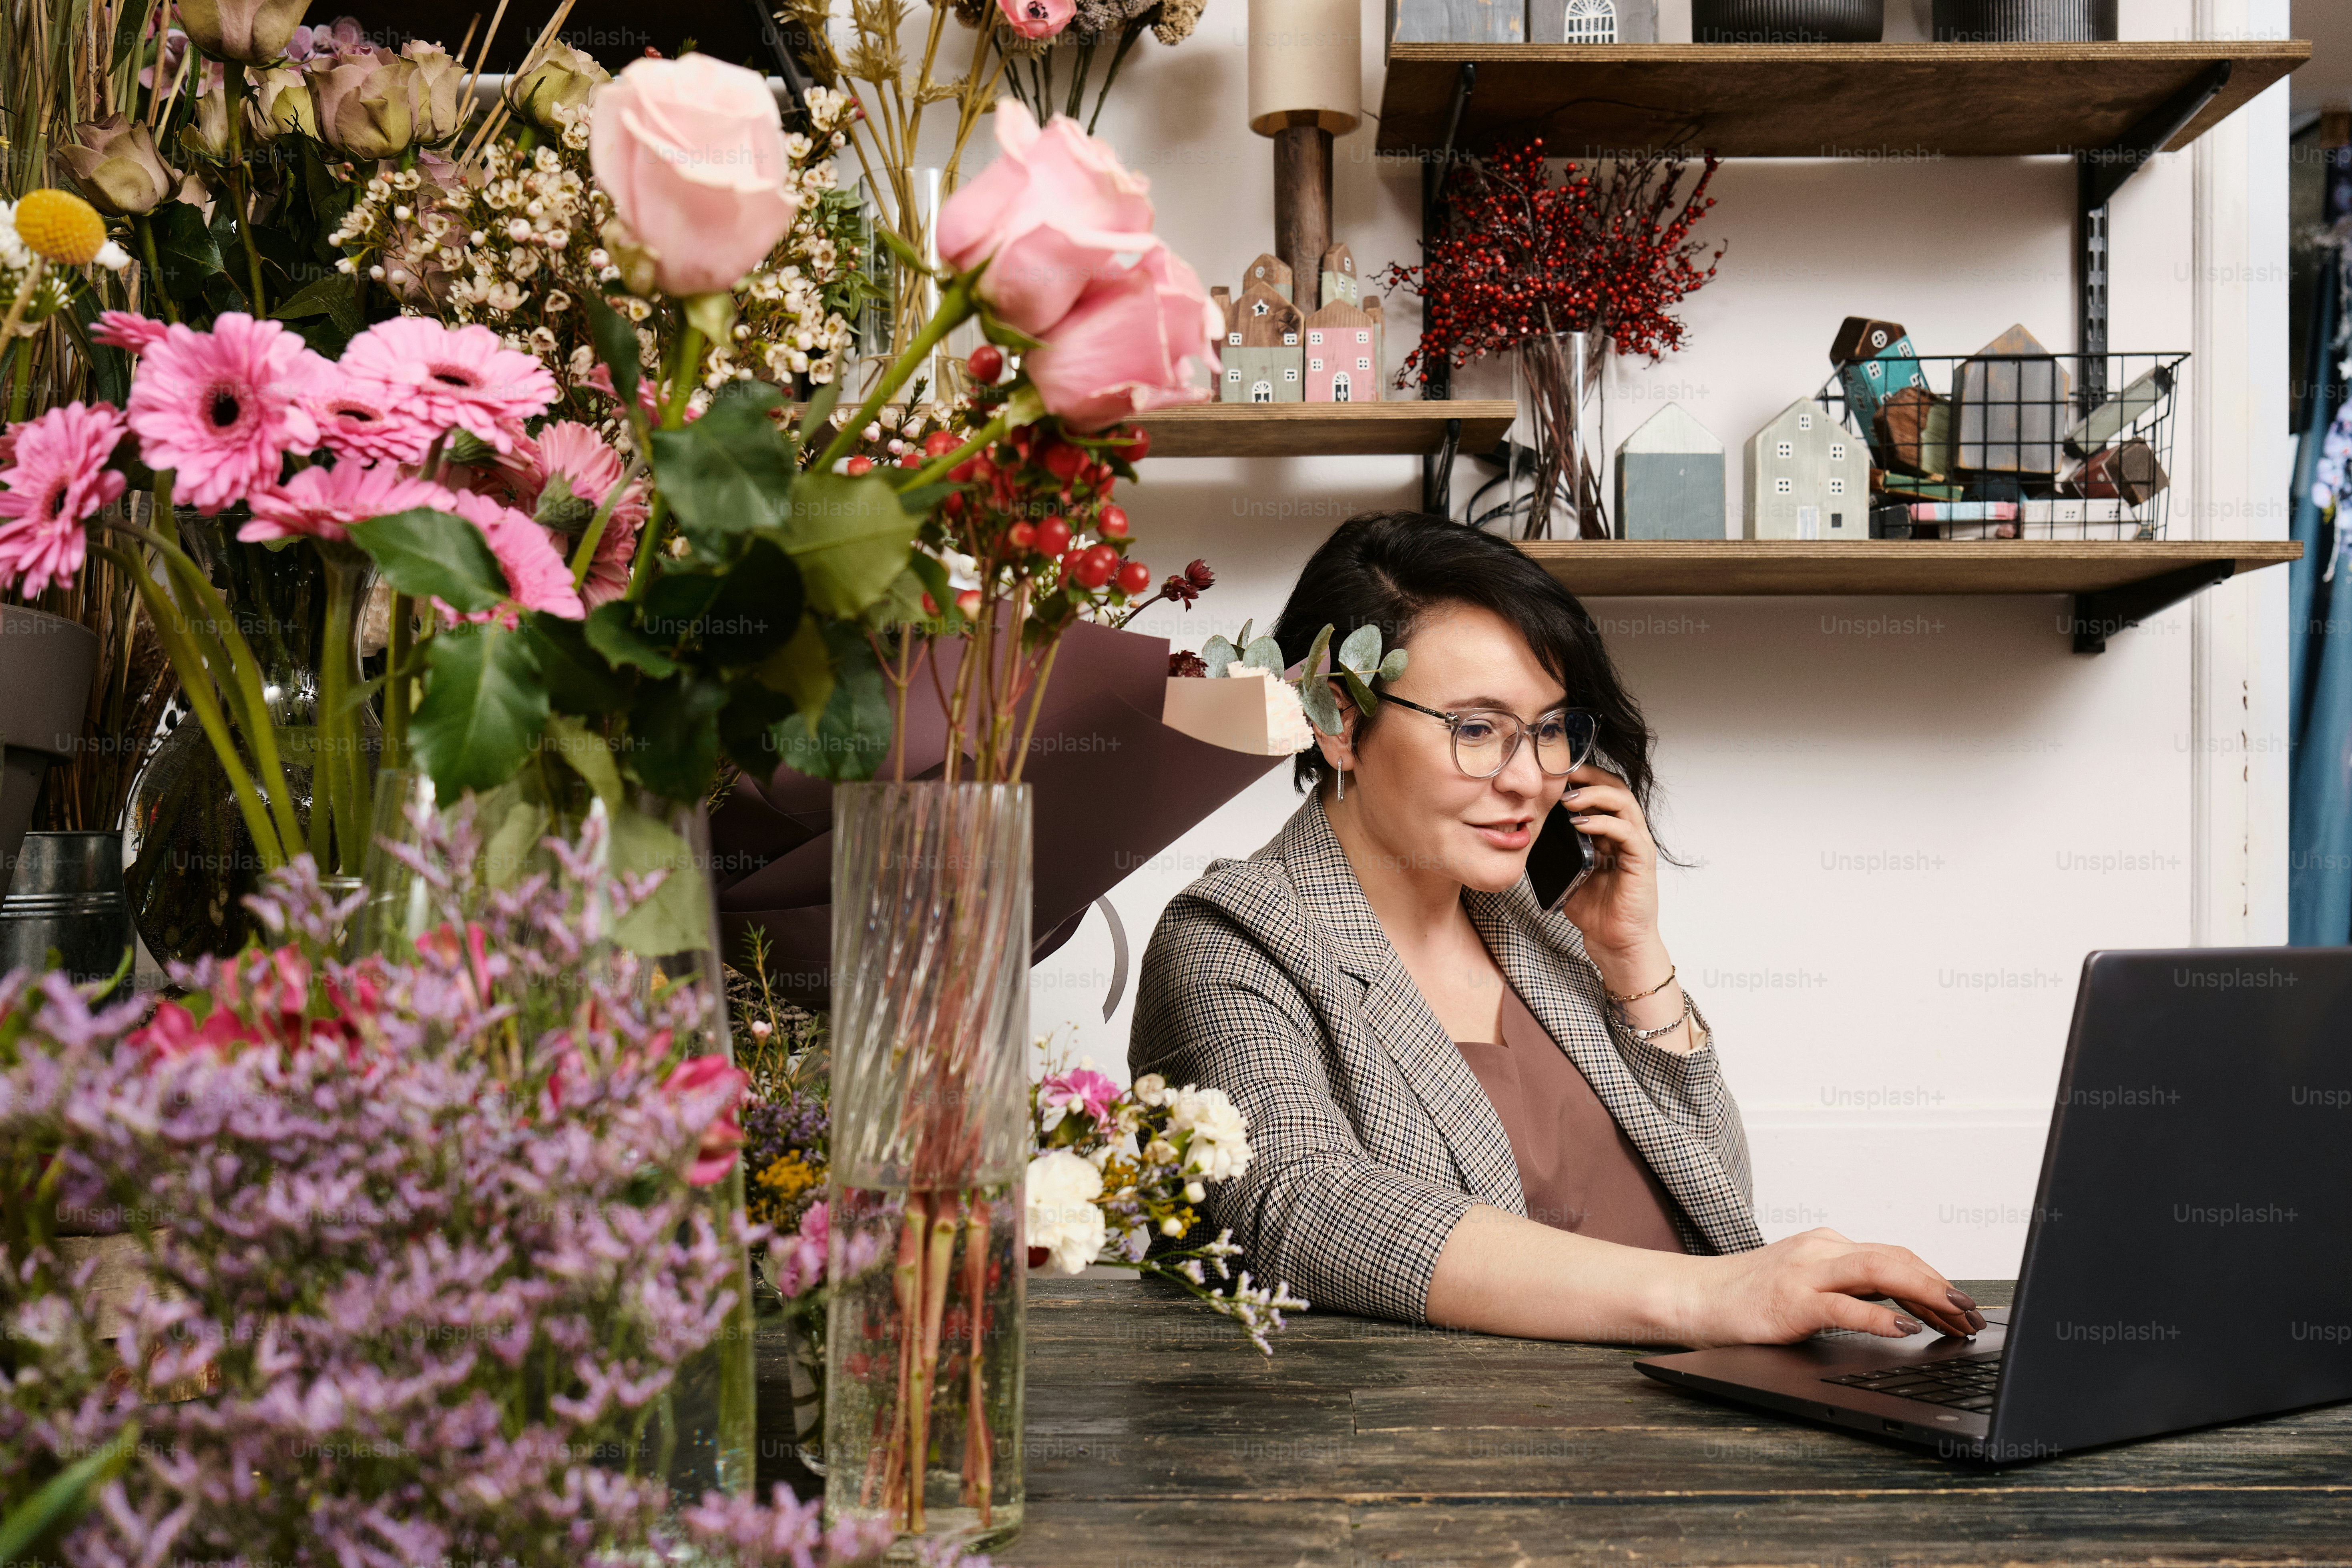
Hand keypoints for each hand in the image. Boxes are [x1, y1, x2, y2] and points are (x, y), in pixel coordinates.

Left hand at [1555, 762, 1662, 975]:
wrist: (1614, 942)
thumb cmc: (1594, 909)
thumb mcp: (1567, 871)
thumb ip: (1557, 849)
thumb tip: (1529, 828)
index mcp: (1610, 833)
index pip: (1602, 792)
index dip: (1582, 778)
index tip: (1555, 773)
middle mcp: (1627, 834)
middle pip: (1616, 788)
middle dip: (1590, 776)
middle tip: (1563, 775)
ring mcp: (1637, 846)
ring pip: (1624, 803)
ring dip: (1595, 795)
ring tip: (1568, 799)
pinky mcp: (1641, 861)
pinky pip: (1625, 831)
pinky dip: (1603, 823)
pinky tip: (1580, 824)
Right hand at [1672, 1227, 1986, 1346]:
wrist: (1696, 1298)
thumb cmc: (1750, 1298)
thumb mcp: (1806, 1285)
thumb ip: (1846, 1289)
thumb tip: (1902, 1310)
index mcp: (1827, 1246)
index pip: (1895, 1256)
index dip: (1936, 1281)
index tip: (1963, 1308)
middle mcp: (1821, 1250)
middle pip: (1896, 1258)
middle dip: (1941, 1286)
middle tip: (1973, 1315)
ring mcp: (1806, 1273)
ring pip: (1879, 1271)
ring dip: (1926, 1293)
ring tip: (1956, 1315)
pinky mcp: (1792, 1301)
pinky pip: (1844, 1306)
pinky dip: (1879, 1318)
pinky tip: (1905, 1330)